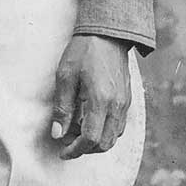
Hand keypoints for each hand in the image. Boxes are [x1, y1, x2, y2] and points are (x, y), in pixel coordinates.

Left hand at [51, 34, 132, 158]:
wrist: (107, 33)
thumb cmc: (83, 52)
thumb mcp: (65, 77)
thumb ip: (63, 108)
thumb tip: (58, 134)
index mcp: (101, 100)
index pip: (91, 138)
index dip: (75, 150)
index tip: (63, 151)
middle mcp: (117, 105)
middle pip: (105, 143)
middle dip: (85, 149)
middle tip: (68, 143)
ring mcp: (125, 103)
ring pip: (114, 137)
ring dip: (96, 141)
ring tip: (76, 131)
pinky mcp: (127, 99)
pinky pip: (118, 125)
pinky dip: (105, 131)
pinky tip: (90, 121)